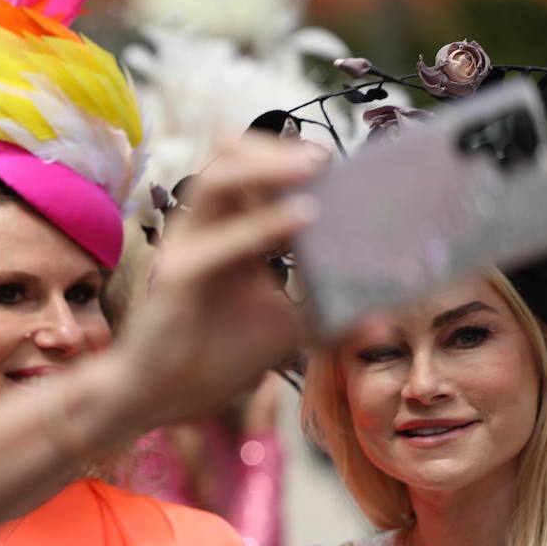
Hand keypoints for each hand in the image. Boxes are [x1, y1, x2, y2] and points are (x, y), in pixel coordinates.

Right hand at [111, 136, 321, 429]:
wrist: (163, 396)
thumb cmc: (217, 356)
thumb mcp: (286, 326)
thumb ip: (324, 311)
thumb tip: (383, 315)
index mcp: (228, 232)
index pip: (252, 173)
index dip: (289, 157)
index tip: (336, 161)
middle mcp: (204, 229)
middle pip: (230, 160)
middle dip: (275, 149)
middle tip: (323, 156)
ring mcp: (188, 247)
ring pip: (216, 181)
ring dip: (266, 167)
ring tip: (313, 165)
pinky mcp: (178, 276)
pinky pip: (218, 242)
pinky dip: (259, 225)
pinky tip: (300, 217)